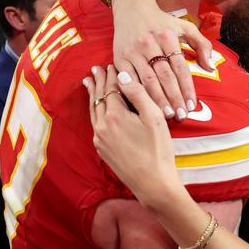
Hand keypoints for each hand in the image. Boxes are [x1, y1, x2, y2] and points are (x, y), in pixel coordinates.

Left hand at [83, 66, 179, 204]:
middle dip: (98, 82)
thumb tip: (122, 75)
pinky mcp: (102, 150)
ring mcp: (100, 139)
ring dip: (92, 95)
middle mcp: (102, 126)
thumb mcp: (154, 117)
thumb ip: (138, 94)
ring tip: (89, 83)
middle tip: (95, 69)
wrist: (153, 184)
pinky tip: (96, 109)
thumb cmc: (158, 150)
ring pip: (93, 111)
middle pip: (98, 98)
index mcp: (115, 115)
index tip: (110, 65)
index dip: (111, 76)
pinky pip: (95, 124)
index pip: (111, 89)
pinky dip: (95, 111)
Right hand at [112, 0, 212, 119]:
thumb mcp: (185, 27)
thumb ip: (202, 45)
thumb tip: (210, 67)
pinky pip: (129, 80)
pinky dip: (137, 93)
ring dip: (158, 100)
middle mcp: (150, 43)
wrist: (131, 9)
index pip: (180, 68)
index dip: (187, 88)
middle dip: (174, 98)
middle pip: (164, 77)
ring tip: (167, 115)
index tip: (192, 105)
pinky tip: (145, 105)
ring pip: (147, 80)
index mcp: (167, 37)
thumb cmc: (161, 22)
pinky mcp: (119, 58)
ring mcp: (133, 51)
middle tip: (181, 115)